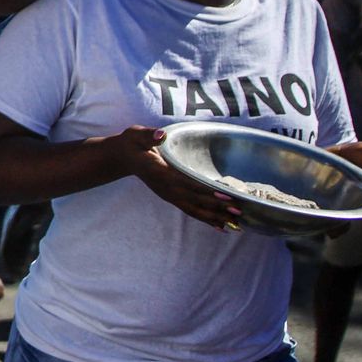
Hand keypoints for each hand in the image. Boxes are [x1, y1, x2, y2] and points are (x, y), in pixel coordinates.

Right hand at [108, 126, 242, 230]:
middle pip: (194, 200)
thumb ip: (148, 135)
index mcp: (161, 173)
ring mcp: (168, 194)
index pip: (187, 183)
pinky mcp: (170, 197)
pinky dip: (205, 219)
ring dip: (214, 217)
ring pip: (193, 209)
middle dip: (217, 207)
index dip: (206, 190)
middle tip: (239, 211)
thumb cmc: (132, 144)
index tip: (225, 196)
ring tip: (235, 223)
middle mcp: (166, 188)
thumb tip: (160, 134)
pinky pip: (189, 210)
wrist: (122, 158)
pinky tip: (220, 226)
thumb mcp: (137, 135)